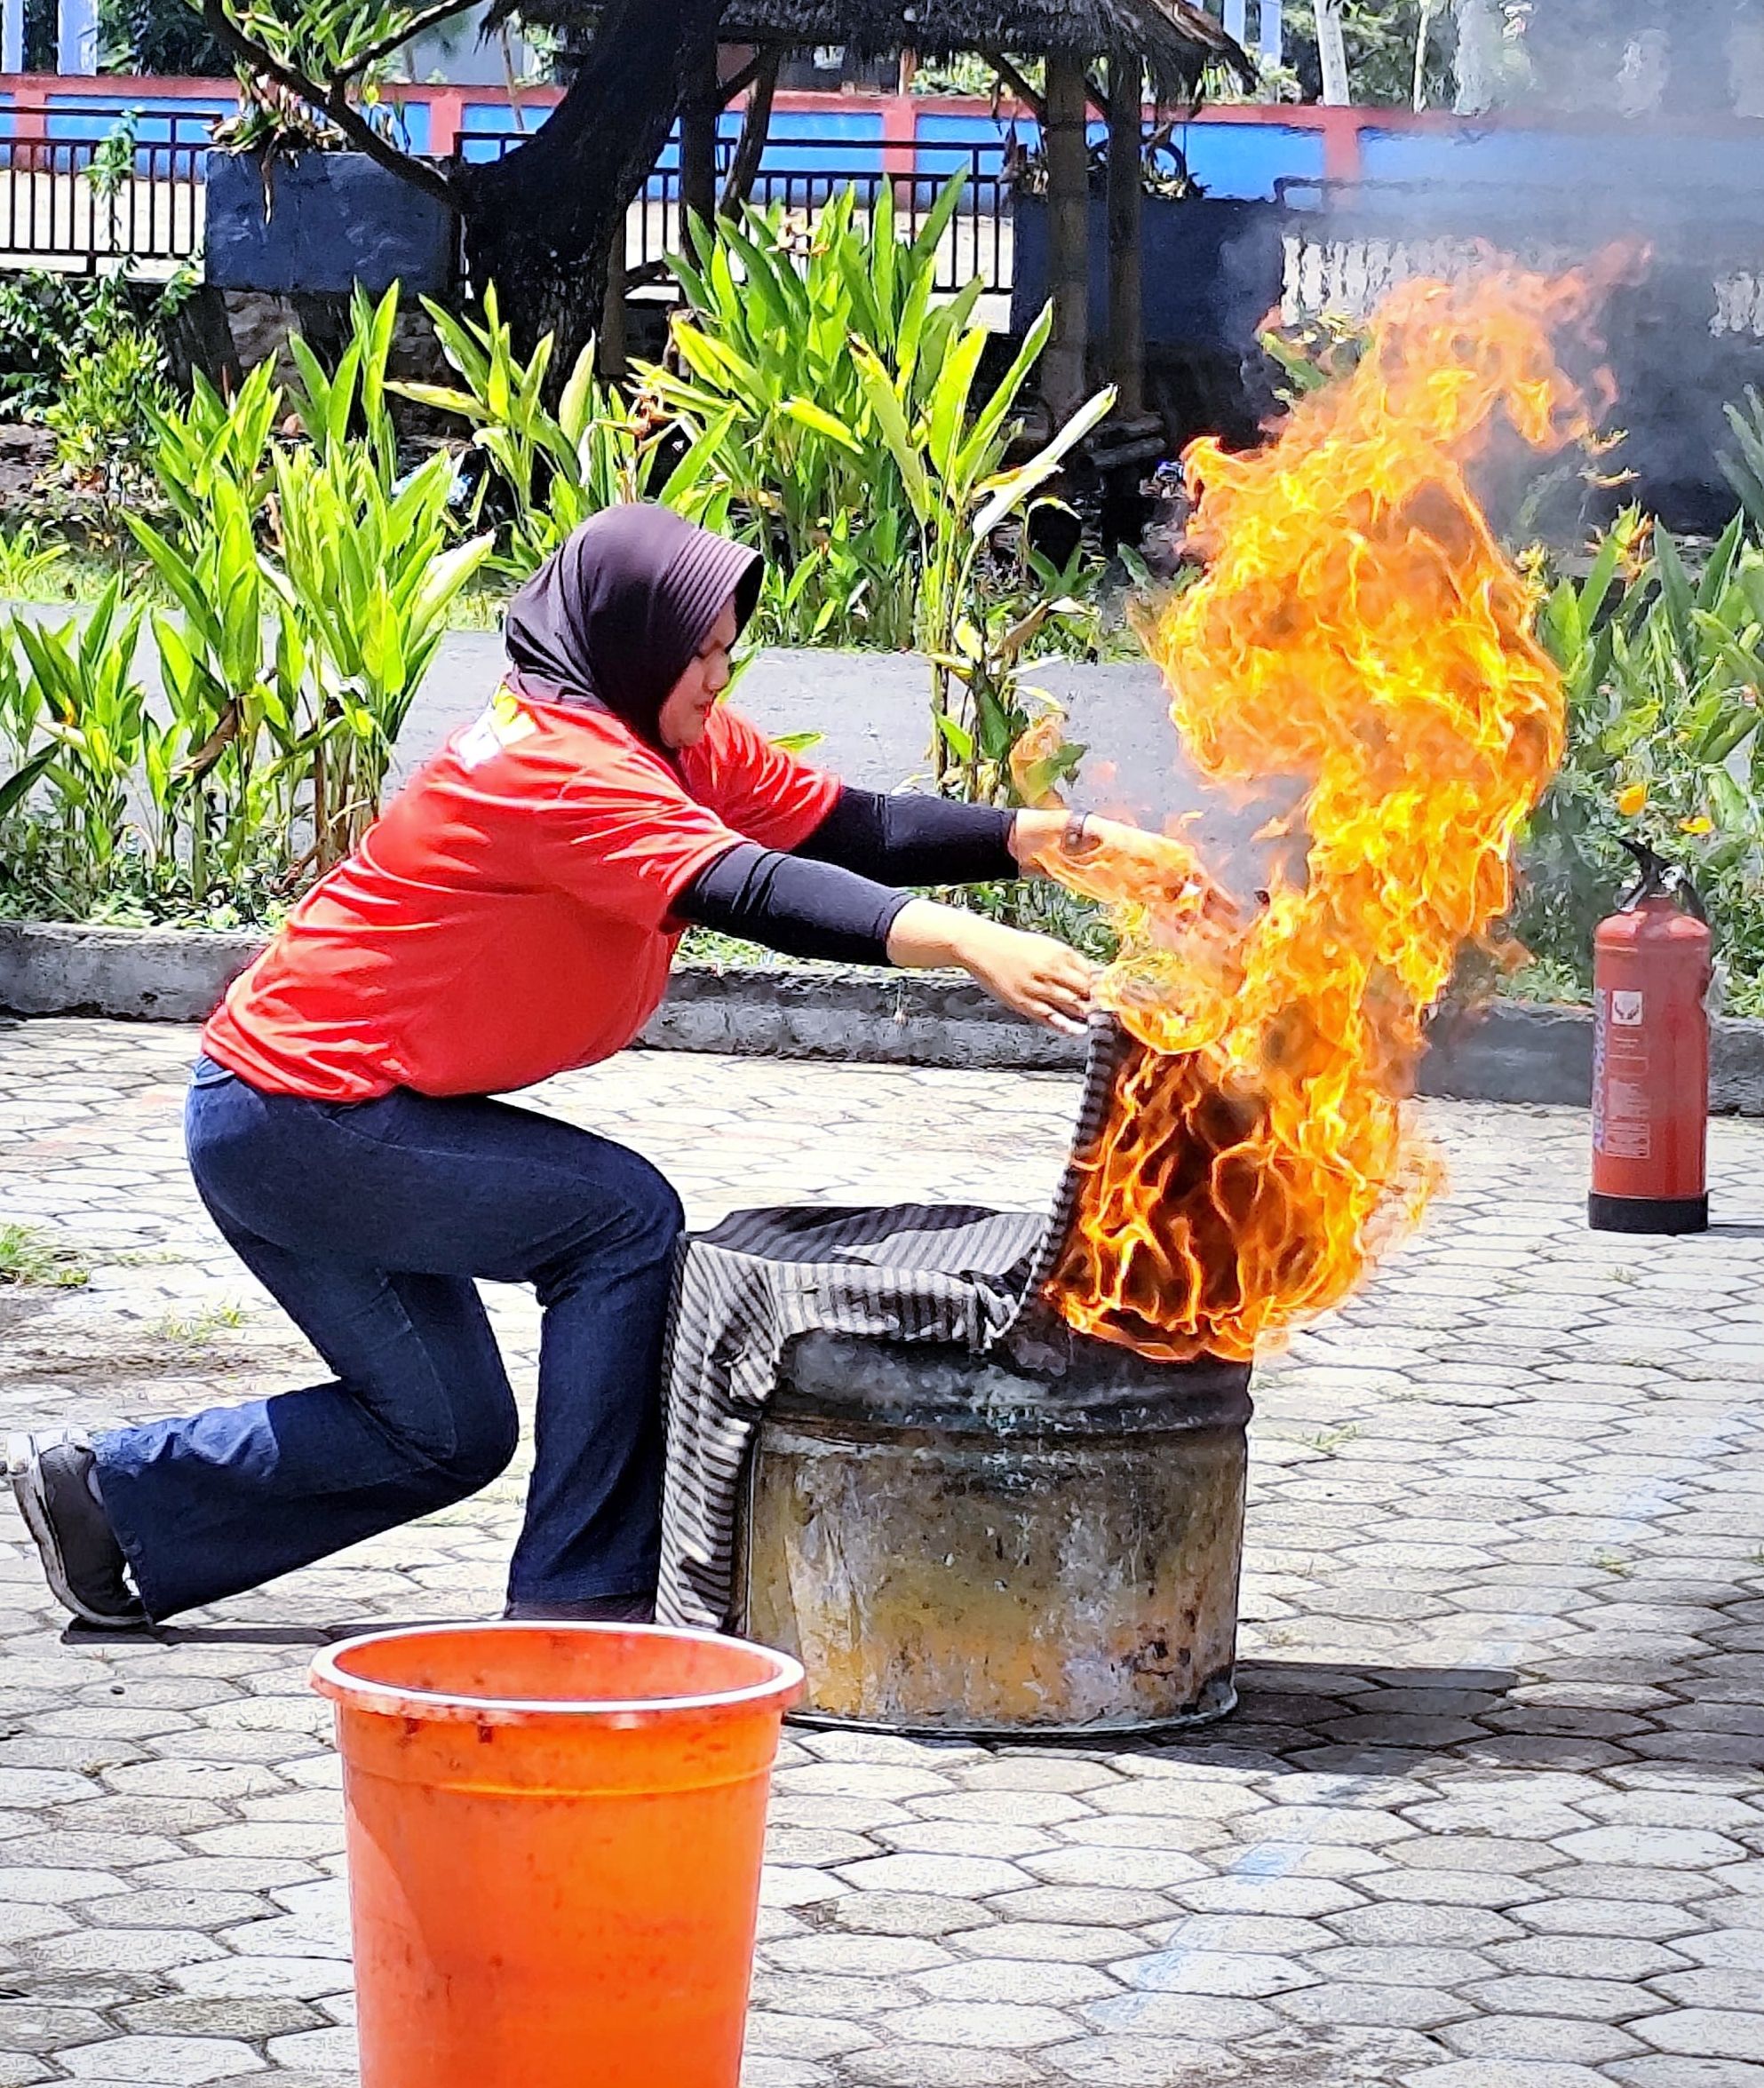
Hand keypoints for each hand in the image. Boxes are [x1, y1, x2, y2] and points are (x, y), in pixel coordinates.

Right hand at [947, 914, 1096, 1035]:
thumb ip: (1069, 960)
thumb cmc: (1014, 946)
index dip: (1100, 984)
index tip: (1107, 992)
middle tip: (1100, 1007)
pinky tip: (1077, 1029)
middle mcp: (1052, 971)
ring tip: (1090, 1018)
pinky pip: (1051, 1018)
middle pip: (1085, 991)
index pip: (1091, 973)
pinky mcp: (1025, 1003)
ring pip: (1072, 1006)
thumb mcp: (1046, 946)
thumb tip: (1094, 974)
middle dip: (1095, 1000)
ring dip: (1084, 1013)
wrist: (983, 946)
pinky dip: (1067, 1026)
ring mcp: (1039, 988)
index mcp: (1060, 954)